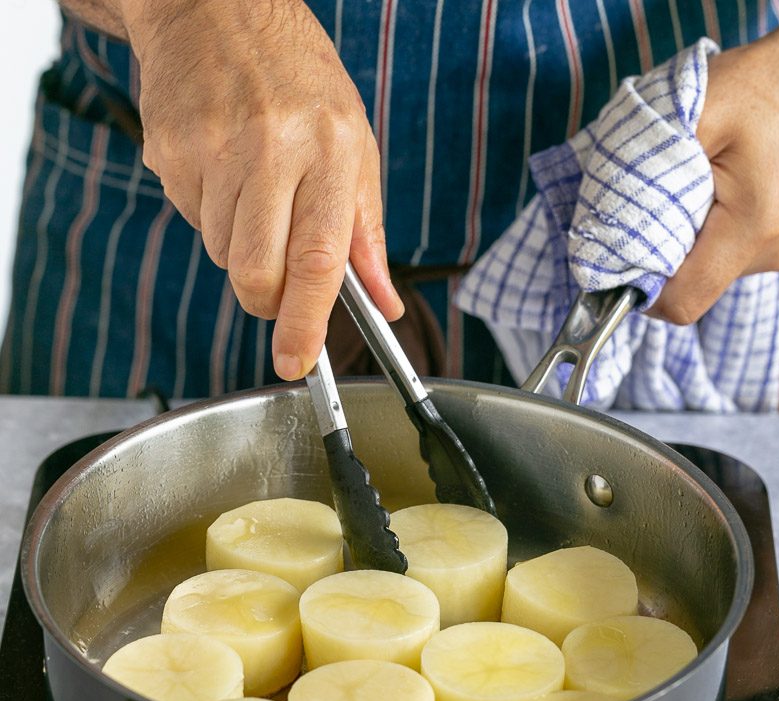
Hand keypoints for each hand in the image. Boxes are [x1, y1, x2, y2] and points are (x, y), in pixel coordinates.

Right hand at [121, 0, 402, 378]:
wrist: (218, 8)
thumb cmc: (299, 80)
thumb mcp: (354, 147)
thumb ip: (366, 233)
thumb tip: (384, 304)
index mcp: (329, 150)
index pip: (318, 259)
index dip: (306, 321)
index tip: (297, 361)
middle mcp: (270, 149)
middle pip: (255, 274)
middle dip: (265, 300)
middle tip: (277, 282)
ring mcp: (212, 149)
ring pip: (220, 254)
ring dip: (238, 247)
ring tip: (253, 189)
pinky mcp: (170, 152)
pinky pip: (190, 220)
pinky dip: (209, 214)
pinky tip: (223, 169)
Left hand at [651, 14, 778, 324]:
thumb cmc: (759, 83)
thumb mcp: (694, 113)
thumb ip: (647, 174)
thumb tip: (605, 235)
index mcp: (756, 225)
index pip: (683, 302)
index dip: (643, 292)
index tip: (621, 260)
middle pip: (697, 285)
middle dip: (667, 252)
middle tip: (661, 201)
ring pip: (716, 270)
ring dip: (694, 237)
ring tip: (698, 187)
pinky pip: (738, 253)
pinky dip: (718, 230)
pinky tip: (722, 191)